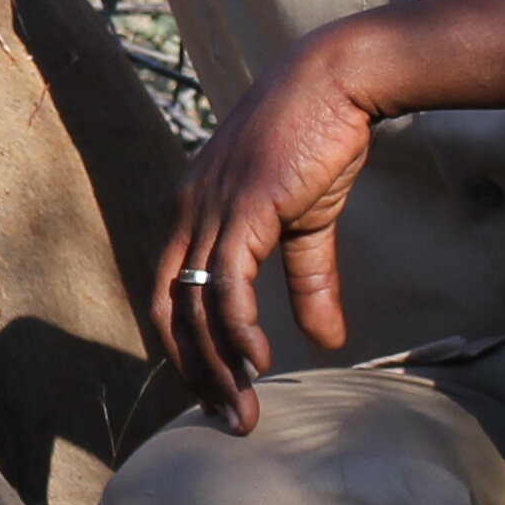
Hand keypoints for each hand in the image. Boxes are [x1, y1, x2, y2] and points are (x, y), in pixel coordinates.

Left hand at [150, 27, 387, 430]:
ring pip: (198, 307)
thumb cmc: (317, 144)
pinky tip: (258, 360)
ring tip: (244, 408)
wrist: (335, 84)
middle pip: (173, 312)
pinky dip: (237, 329)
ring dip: (219, 366)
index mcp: (194, 213)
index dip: (185, 349)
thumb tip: (327, 342)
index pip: (170, 295)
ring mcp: (211, 209)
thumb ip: (308, 281)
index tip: (214, 392)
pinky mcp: (244, 207)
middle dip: (196, 373)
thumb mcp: (307, 224)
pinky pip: (228, 284)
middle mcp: (190, 213)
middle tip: (227, 420)